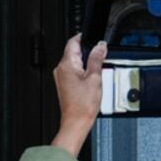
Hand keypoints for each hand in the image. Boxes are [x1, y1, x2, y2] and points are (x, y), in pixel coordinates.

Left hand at [51, 34, 107, 155]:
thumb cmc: (82, 105)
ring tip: (96, 73)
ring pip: (75, 62)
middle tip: (100, 58)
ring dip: (86, 63)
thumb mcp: (95, 78)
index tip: (95, 39)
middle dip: (88, 52)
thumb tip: (100, 46)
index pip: (73, 41)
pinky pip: (74, 72)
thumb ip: (97, 59)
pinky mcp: (64, 85)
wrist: (76, 122)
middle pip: (74, 51)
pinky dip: (83, 72)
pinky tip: (91, 81)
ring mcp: (61, 78)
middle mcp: (60, 70)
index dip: (85, 37)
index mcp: (66, 64)